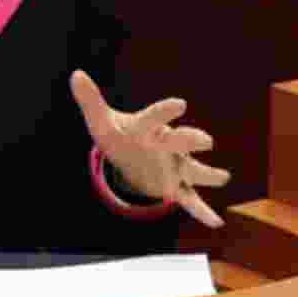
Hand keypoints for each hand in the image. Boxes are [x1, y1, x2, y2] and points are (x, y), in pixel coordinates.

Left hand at [69, 69, 229, 227]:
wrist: (131, 154)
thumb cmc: (118, 134)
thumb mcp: (101, 121)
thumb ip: (90, 100)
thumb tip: (76, 74)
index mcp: (147, 127)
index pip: (154, 117)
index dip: (165, 111)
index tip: (180, 104)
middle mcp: (166, 144)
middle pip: (180, 141)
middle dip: (191, 140)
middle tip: (206, 140)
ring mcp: (174, 166)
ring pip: (193, 170)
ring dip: (206, 174)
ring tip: (222, 177)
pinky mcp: (176, 186)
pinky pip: (190, 200)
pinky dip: (201, 210)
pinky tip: (215, 222)